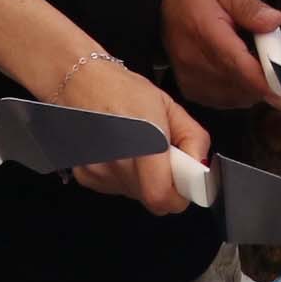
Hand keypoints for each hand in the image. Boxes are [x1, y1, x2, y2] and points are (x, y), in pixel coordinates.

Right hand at [54, 50, 210, 215]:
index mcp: (144, 143)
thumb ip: (193, 138)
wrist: (80, 82)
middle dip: (165, 183)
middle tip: (162, 157)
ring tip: (138, 149)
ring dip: (144, 180)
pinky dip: (124, 177)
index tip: (185, 183)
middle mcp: (118, 162)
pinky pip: (116, 188)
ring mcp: (98, 172)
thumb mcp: (170, 107)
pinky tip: (119, 152)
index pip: (161, 197)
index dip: (179, 197)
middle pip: (152, 199)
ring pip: (135, 194)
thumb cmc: (125, 90)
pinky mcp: (86, 176)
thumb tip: (200, 167)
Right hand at [162, 0, 280, 108]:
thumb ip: (250, 6)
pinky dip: (245, 90)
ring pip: (239, 97)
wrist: (164, 5)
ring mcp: (192, 79)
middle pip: (243, 85)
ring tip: (272, 61)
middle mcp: (194, 61)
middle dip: (275, 77)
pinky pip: (228, 100)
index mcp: (204, 33)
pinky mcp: (193, 90)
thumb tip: (274, 21)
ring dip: (261, 85)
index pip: (239, 65)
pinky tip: (250, 72)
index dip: (267, 78)